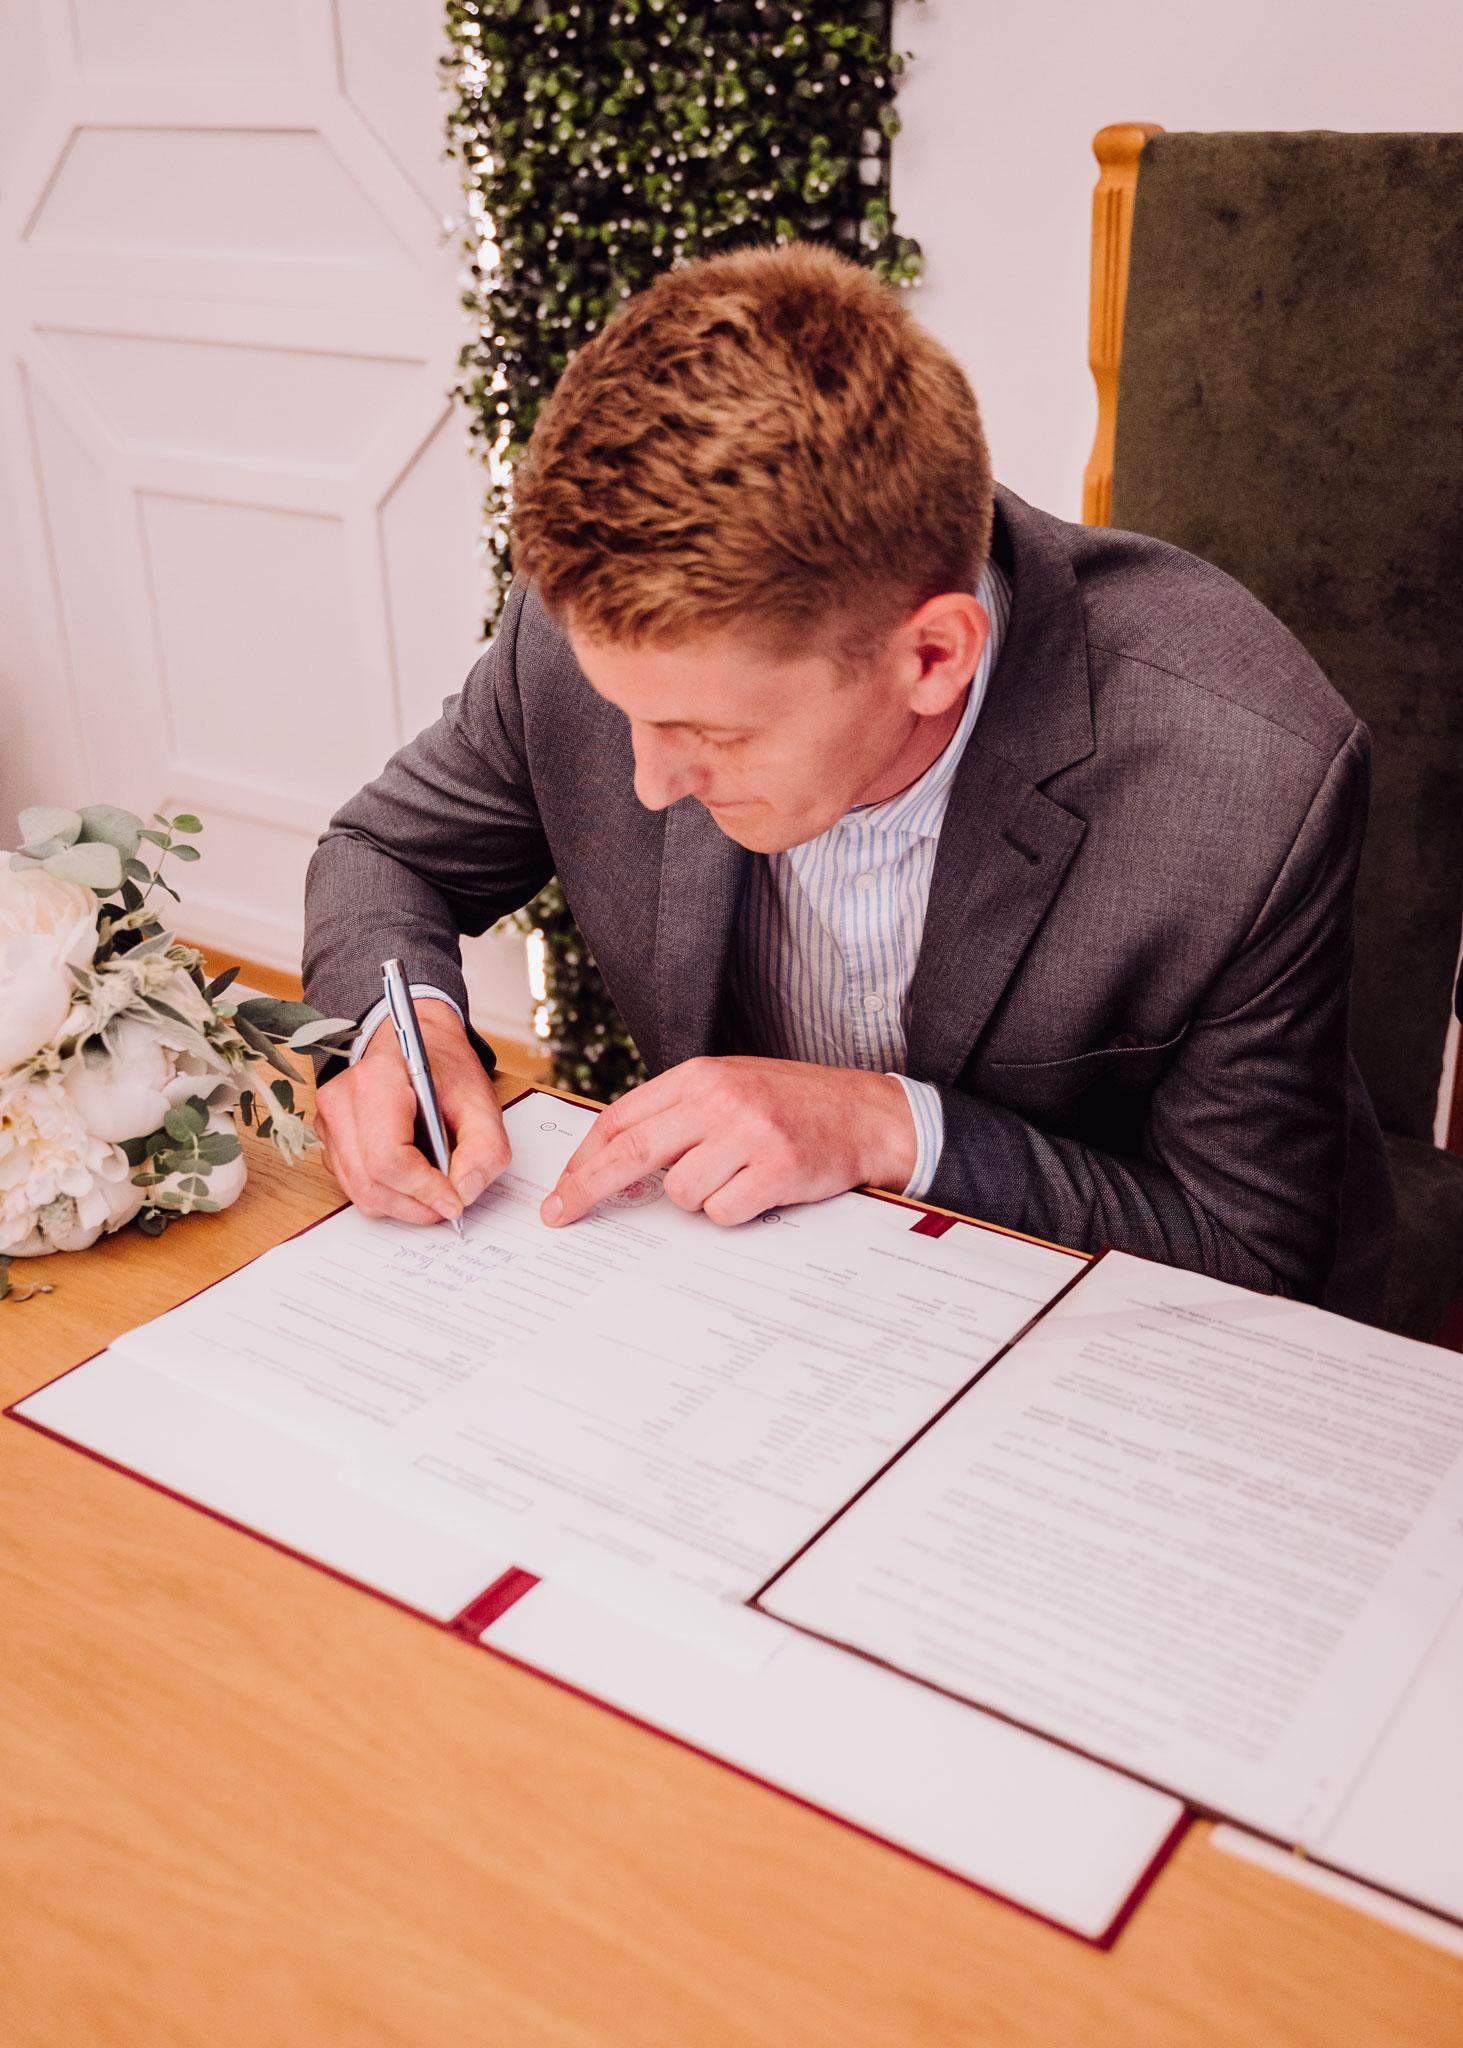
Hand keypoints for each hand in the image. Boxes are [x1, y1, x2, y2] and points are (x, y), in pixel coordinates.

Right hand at [314, 1000, 509, 1225]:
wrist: (418, 1045)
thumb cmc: (445, 1070)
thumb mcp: (482, 1102)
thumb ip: (485, 1148)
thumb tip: (464, 1192)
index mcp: (378, 1080)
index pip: (387, 1158)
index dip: (423, 1190)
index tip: (454, 1201)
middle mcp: (342, 1100)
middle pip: (371, 1183)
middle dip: (416, 1205)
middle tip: (449, 1201)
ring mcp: (328, 1121)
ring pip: (360, 1192)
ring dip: (402, 1204)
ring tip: (433, 1188)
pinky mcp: (328, 1140)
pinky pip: (354, 1186)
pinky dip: (387, 1194)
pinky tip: (412, 1175)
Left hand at [542, 1057, 916, 1227]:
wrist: (865, 1114)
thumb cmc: (791, 1105)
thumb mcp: (729, 1088)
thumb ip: (677, 1113)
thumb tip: (611, 1156)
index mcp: (699, 1076)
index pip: (620, 1118)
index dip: (583, 1159)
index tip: (562, 1190)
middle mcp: (719, 1099)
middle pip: (629, 1153)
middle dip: (587, 1190)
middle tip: (560, 1215)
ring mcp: (748, 1133)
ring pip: (680, 1193)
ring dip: (700, 1199)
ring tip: (737, 1177)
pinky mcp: (776, 1169)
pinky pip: (722, 1213)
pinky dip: (734, 1212)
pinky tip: (760, 1190)